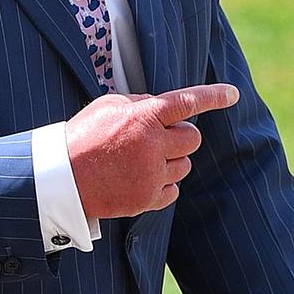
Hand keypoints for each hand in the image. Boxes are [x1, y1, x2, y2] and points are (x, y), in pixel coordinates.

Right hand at [65, 84, 239, 220]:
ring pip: (185, 166)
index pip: (188, 102)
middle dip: (180, 137)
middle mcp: (153, 144)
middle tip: (157, 139)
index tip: (233, 94)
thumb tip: (164, 109)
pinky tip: (138, 179)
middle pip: (193, 138)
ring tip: (140, 161)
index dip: (214, 96)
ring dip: (170, 161)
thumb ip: (140, 104)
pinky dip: (162, 184)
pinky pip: (173, 190)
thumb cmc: (84, 137)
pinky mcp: (147, 198)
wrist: (61, 178)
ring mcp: (152, 174)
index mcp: (144, 116)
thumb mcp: (108, 107)